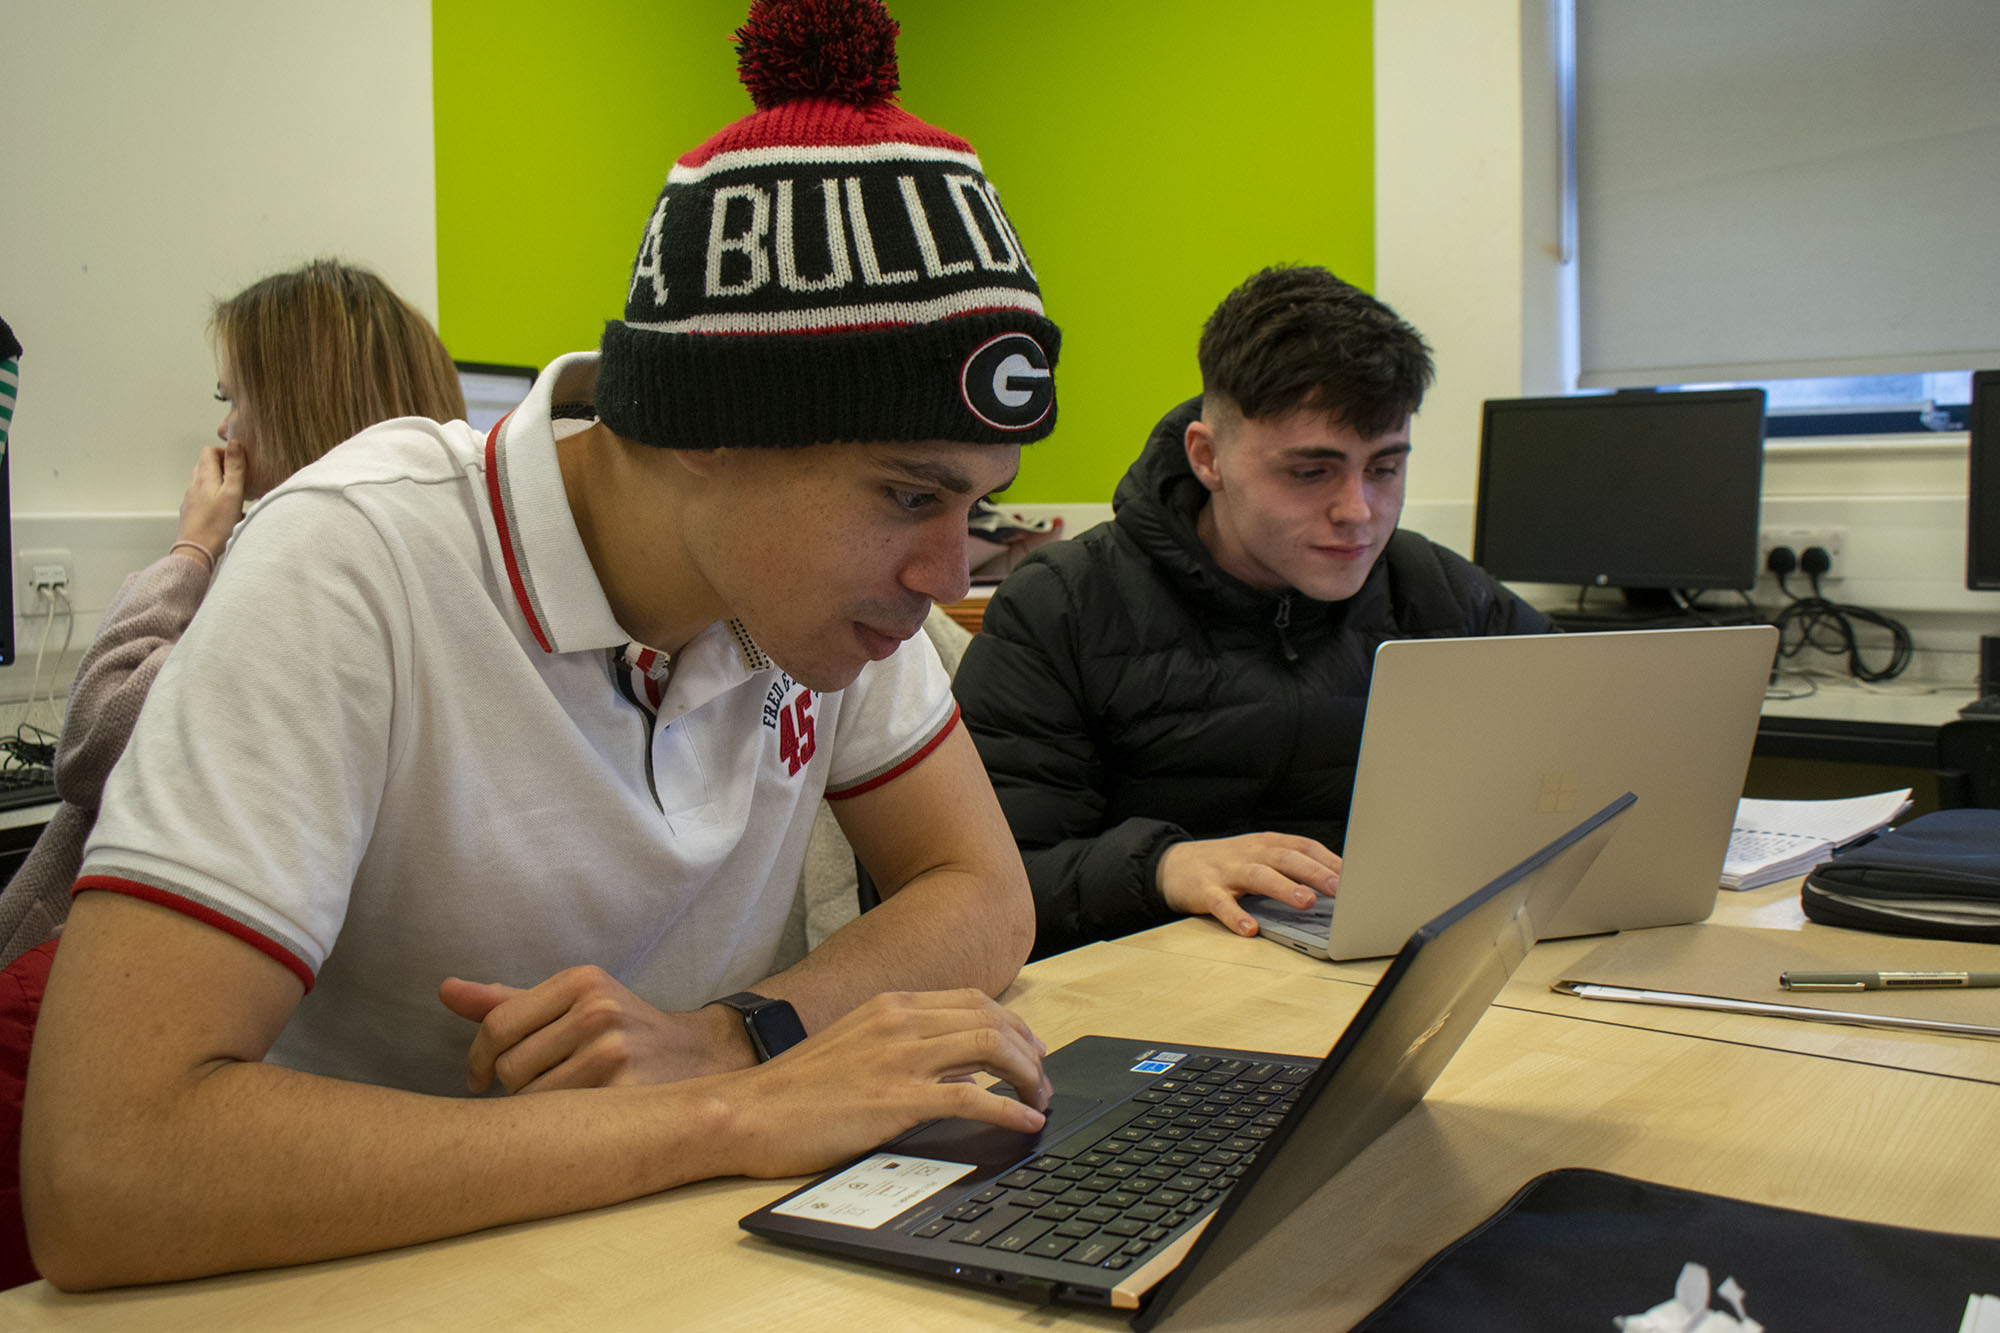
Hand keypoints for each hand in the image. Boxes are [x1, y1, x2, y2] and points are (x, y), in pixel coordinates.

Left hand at [176, 441, 247, 555]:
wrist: (197, 551)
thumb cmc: (216, 524)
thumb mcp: (233, 492)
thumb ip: (234, 467)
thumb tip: (234, 443)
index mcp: (203, 477)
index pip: (208, 451)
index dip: (224, 452)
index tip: (238, 463)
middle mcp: (193, 485)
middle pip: (205, 465)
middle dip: (223, 467)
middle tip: (240, 478)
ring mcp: (190, 499)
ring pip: (204, 482)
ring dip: (219, 483)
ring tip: (235, 496)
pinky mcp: (191, 513)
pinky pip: (203, 498)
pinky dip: (214, 498)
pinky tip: (226, 512)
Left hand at [439, 966, 751, 1093]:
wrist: (698, 1055)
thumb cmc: (620, 1030)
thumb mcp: (572, 1003)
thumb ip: (506, 1001)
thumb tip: (444, 990)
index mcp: (581, 981)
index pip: (497, 1024)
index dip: (478, 1059)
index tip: (480, 1077)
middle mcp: (598, 1010)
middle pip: (510, 1066)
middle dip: (512, 1086)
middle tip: (539, 1089)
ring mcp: (614, 1052)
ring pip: (531, 1099)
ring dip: (536, 1110)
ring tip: (564, 1101)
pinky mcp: (627, 1093)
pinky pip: (562, 1121)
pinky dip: (560, 1128)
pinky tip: (580, 1120)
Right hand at [717, 989, 1051, 1179]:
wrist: (748, 1113)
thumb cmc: (795, 1091)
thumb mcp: (856, 1051)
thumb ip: (907, 1053)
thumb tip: (959, 1075)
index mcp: (891, 1006)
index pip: (974, 1002)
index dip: (1014, 1024)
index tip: (1031, 1050)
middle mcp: (900, 1021)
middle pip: (992, 1020)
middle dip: (1030, 1050)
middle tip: (1043, 1081)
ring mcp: (899, 1057)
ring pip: (992, 1048)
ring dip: (1028, 1076)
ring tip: (1040, 1100)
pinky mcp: (896, 1099)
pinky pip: (972, 1099)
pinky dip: (1008, 1109)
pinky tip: (1025, 1122)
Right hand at [1155, 832, 1341, 936]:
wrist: (1175, 864)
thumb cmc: (1228, 863)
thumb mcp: (1260, 857)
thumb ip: (1291, 867)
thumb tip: (1334, 886)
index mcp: (1267, 844)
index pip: (1304, 847)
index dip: (1330, 860)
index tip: (1356, 876)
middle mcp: (1251, 853)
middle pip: (1286, 858)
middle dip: (1314, 872)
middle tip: (1339, 888)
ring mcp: (1228, 871)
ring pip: (1259, 876)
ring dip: (1284, 888)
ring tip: (1306, 902)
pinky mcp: (1206, 890)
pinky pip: (1222, 904)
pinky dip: (1236, 916)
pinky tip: (1250, 929)